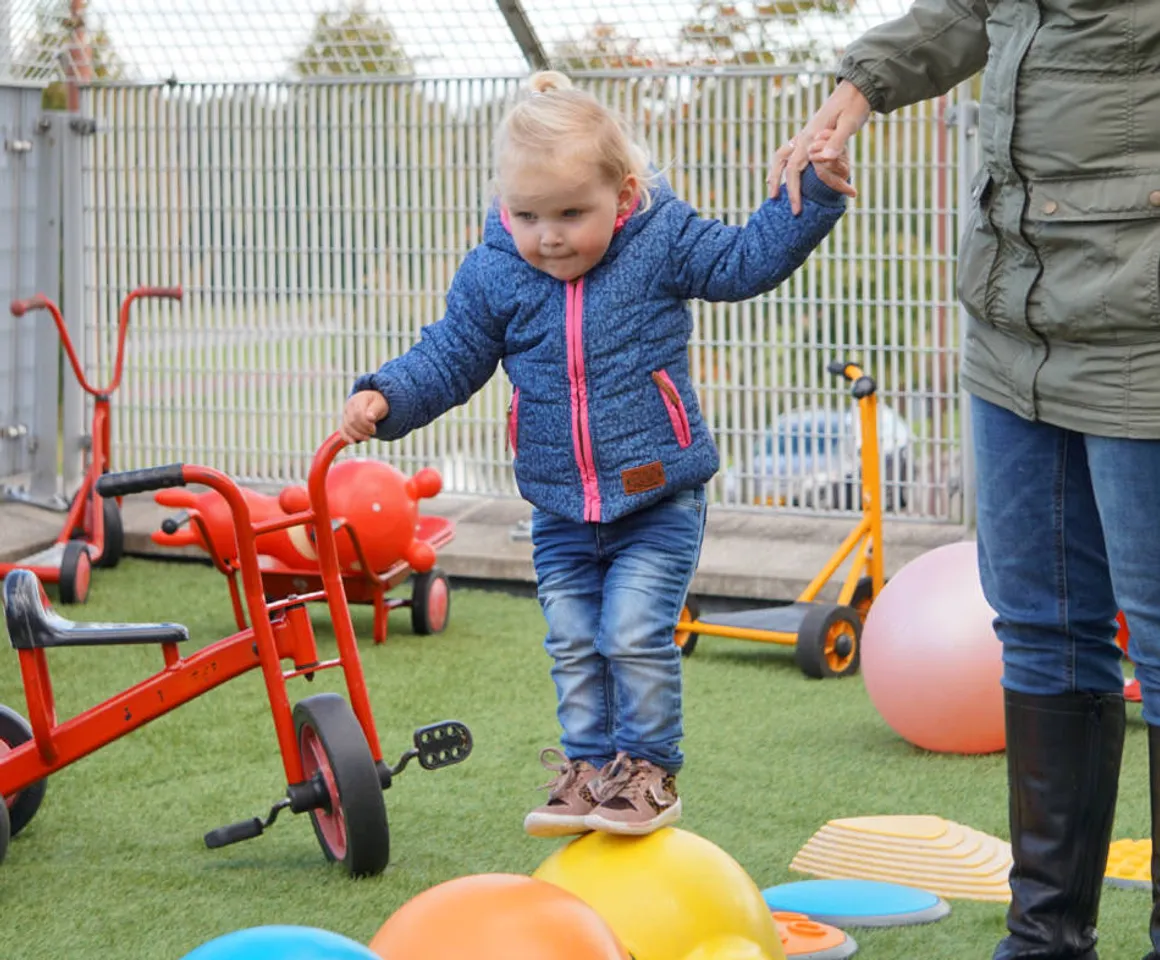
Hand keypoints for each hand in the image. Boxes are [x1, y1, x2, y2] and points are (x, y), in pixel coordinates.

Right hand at [340, 389, 387, 443]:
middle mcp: (349, 406)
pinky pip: (342, 430)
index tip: (374, 429)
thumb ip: (375, 410)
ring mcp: (345, 414)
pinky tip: (353, 442)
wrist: (372, 403)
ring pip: (347, 427)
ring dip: (357, 435)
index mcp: (358, 399)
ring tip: (367, 438)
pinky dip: (346, 437)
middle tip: (373, 432)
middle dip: (363, 430)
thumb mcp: (380, 404)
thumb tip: (370, 417)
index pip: (358, 413)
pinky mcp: (344, 422)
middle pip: (352, 421)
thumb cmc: (377, 404)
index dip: (366, 424)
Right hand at [768, 80, 869, 213]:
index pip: (795, 170)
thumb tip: (823, 159)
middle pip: (783, 164)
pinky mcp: (809, 134)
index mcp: (810, 137)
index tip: (797, 210)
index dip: (795, 191)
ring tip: (773, 192)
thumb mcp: (849, 123)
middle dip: (780, 186)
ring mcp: (804, 134)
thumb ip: (837, 141)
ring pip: (781, 156)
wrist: (856, 88)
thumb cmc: (855, 106)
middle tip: (778, 204)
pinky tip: (782, 174)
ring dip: (775, 174)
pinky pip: (789, 152)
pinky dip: (783, 165)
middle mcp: (803, 136)